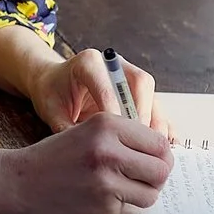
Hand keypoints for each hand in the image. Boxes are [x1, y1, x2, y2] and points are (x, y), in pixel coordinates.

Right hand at [0, 116, 173, 213]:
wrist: (17, 181)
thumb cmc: (52, 157)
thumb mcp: (86, 131)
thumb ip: (122, 138)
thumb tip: (162, 153)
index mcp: (107, 124)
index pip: (159, 142)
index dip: (160, 154)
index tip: (153, 161)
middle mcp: (109, 149)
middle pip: (162, 168)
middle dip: (157, 176)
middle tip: (144, 178)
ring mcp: (106, 180)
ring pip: (152, 192)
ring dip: (143, 193)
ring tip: (125, 189)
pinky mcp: (103, 206)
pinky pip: (131, 208)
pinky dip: (123, 206)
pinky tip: (103, 198)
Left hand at [29, 48, 171, 135]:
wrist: (54, 83)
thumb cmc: (52, 93)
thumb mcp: (51, 110)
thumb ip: (66, 127)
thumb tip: (86, 151)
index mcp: (89, 62)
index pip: (108, 88)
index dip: (115, 114)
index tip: (116, 138)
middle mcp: (114, 64)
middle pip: (140, 83)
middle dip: (142, 115)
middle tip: (139, 143)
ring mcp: (128, 74)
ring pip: (151, 94)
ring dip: (154, 122)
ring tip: (152, 149)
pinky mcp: (137, 89)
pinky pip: (155, 105)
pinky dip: (160, 125)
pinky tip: (162, 145)